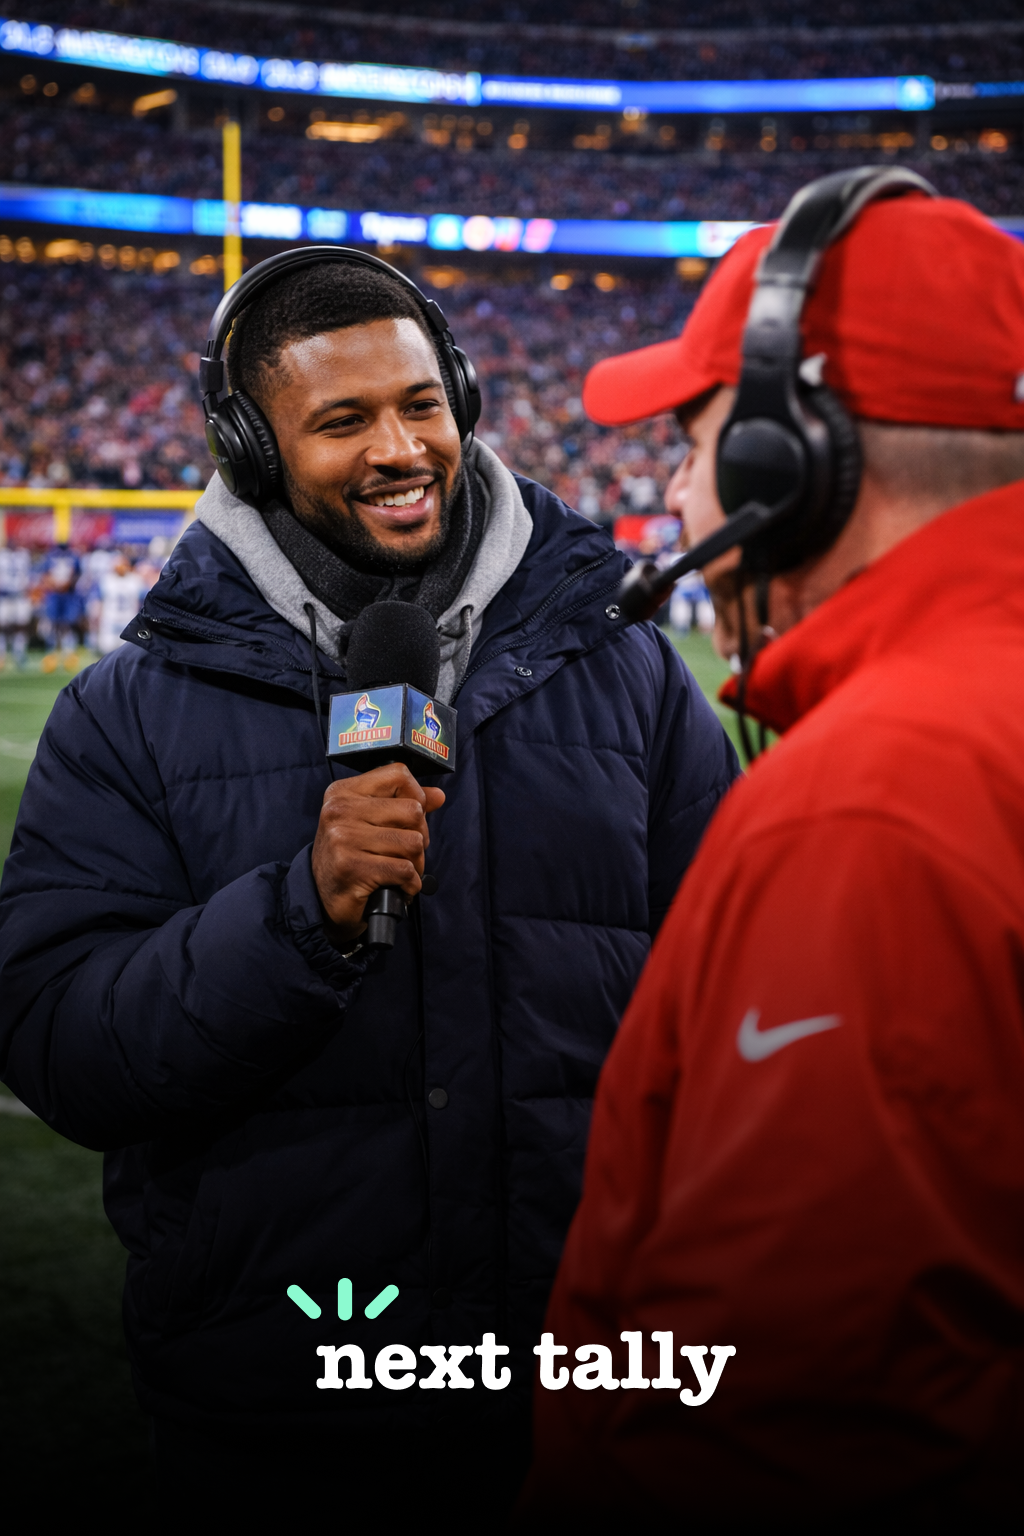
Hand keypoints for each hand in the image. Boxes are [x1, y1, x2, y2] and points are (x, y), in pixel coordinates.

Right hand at [311, 762, 444, 943]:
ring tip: (398, 871)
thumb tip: (438, 795)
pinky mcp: (351, 867)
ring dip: (415, 864)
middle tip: (404, 852)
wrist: (320, 898)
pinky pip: (405, 870)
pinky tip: (396, 886)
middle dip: (420, 837)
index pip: (399, 775)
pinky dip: (410, 883)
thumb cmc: (349, 857)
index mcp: (344, 792)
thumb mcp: (370, 822)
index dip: (417, 797)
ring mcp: (344, 838)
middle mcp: (340, 810)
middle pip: (413, 811)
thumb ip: (403, 804)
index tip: (409, 819)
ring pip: (414, 843)